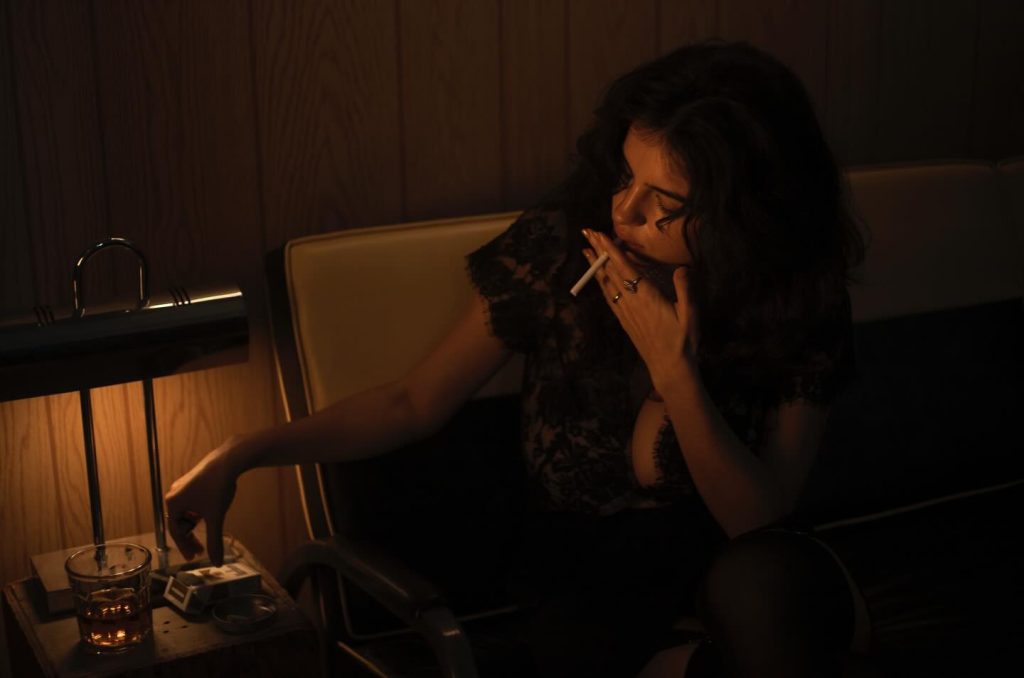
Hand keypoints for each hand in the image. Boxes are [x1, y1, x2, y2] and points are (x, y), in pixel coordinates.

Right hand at [164, 436, 243, 564]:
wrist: (228, 461)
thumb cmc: (217, 488)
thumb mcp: (215, 518)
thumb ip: (214, 541)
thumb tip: (216, 562)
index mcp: (173, 503)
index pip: (175, 532)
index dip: (184, 546)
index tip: (193, 557)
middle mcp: (174, 494)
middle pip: (178, 523)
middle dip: (189, 538)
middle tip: (199, 550)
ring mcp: (182, 487)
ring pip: (186, 513)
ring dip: (194, 526)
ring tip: (206, 533)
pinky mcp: (193, 482)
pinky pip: (192, 504)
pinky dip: (198, 513)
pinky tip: (209, 516)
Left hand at [582, 229, 698, 379]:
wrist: (669, 367)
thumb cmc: (682, 340)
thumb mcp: (690, 314)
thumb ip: (685, 289)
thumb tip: (682, 267)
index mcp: (646, 296)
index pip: (624, 268)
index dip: (611, 250)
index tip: (600, 235)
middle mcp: (631, 302)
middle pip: (610, 272)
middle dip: (598, 250)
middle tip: (586, 232)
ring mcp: (625, 311)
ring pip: (606, 283)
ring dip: (595, 265)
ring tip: (586, 250)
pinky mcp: (623, 320)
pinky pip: (608, 297)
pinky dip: (601, 283)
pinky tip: (597, 277)